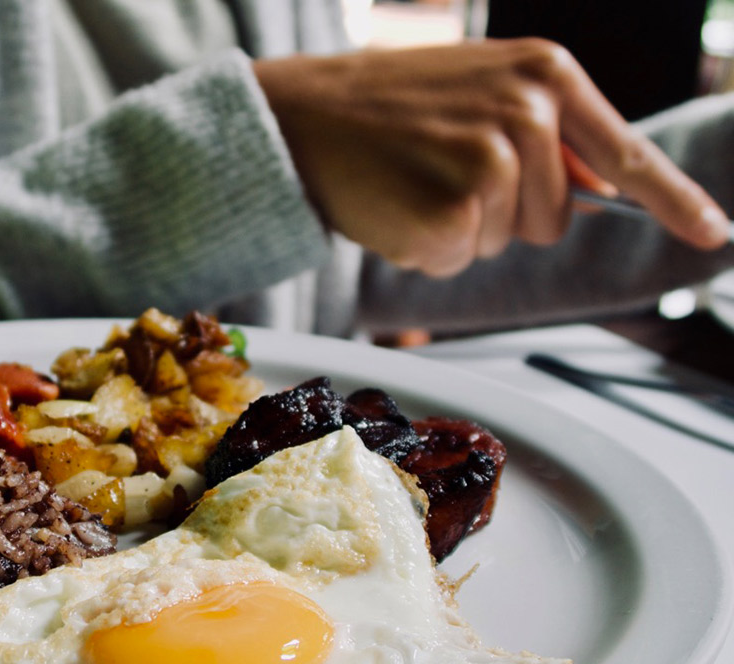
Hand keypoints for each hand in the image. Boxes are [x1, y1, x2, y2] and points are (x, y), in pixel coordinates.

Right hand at [253, 38, 729, 276]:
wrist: (301, 114)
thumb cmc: (386, 106)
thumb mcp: (480, 90)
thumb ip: (549, 135)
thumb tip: (605, 192)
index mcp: (545, 74)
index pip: (625, 153)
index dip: (674, 201)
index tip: (713, 235)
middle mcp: (529, 112)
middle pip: (554, 219)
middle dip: (501, 213)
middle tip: (439, 171)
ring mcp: (493, 161)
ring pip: (503, 242)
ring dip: (457, 229)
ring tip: (412, 181)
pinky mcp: (452, 210)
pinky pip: (455, 260)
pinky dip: (421, 247)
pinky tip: (394, 204)